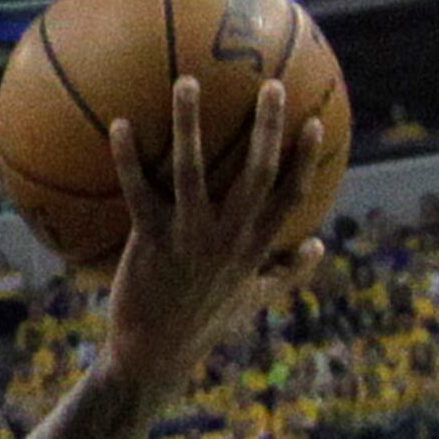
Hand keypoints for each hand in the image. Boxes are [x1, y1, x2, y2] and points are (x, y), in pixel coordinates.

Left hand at [93, 77, 338, 400]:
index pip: (290, 197)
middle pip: (256, 175)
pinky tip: (120, 124)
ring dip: (189, 125)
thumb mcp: (252, 300)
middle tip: (270, 83)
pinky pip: (138, 192)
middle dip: (266, 128)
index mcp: (253, 248)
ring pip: (193, 172)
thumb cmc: (201, 323)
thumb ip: (286, 272)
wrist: (154, 356)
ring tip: (185, 82)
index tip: (314, 119)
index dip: (304, 160)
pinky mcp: (149, 242)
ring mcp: (188, 239)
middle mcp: (226, 239)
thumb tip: (318, 246)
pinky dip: (128, 158)